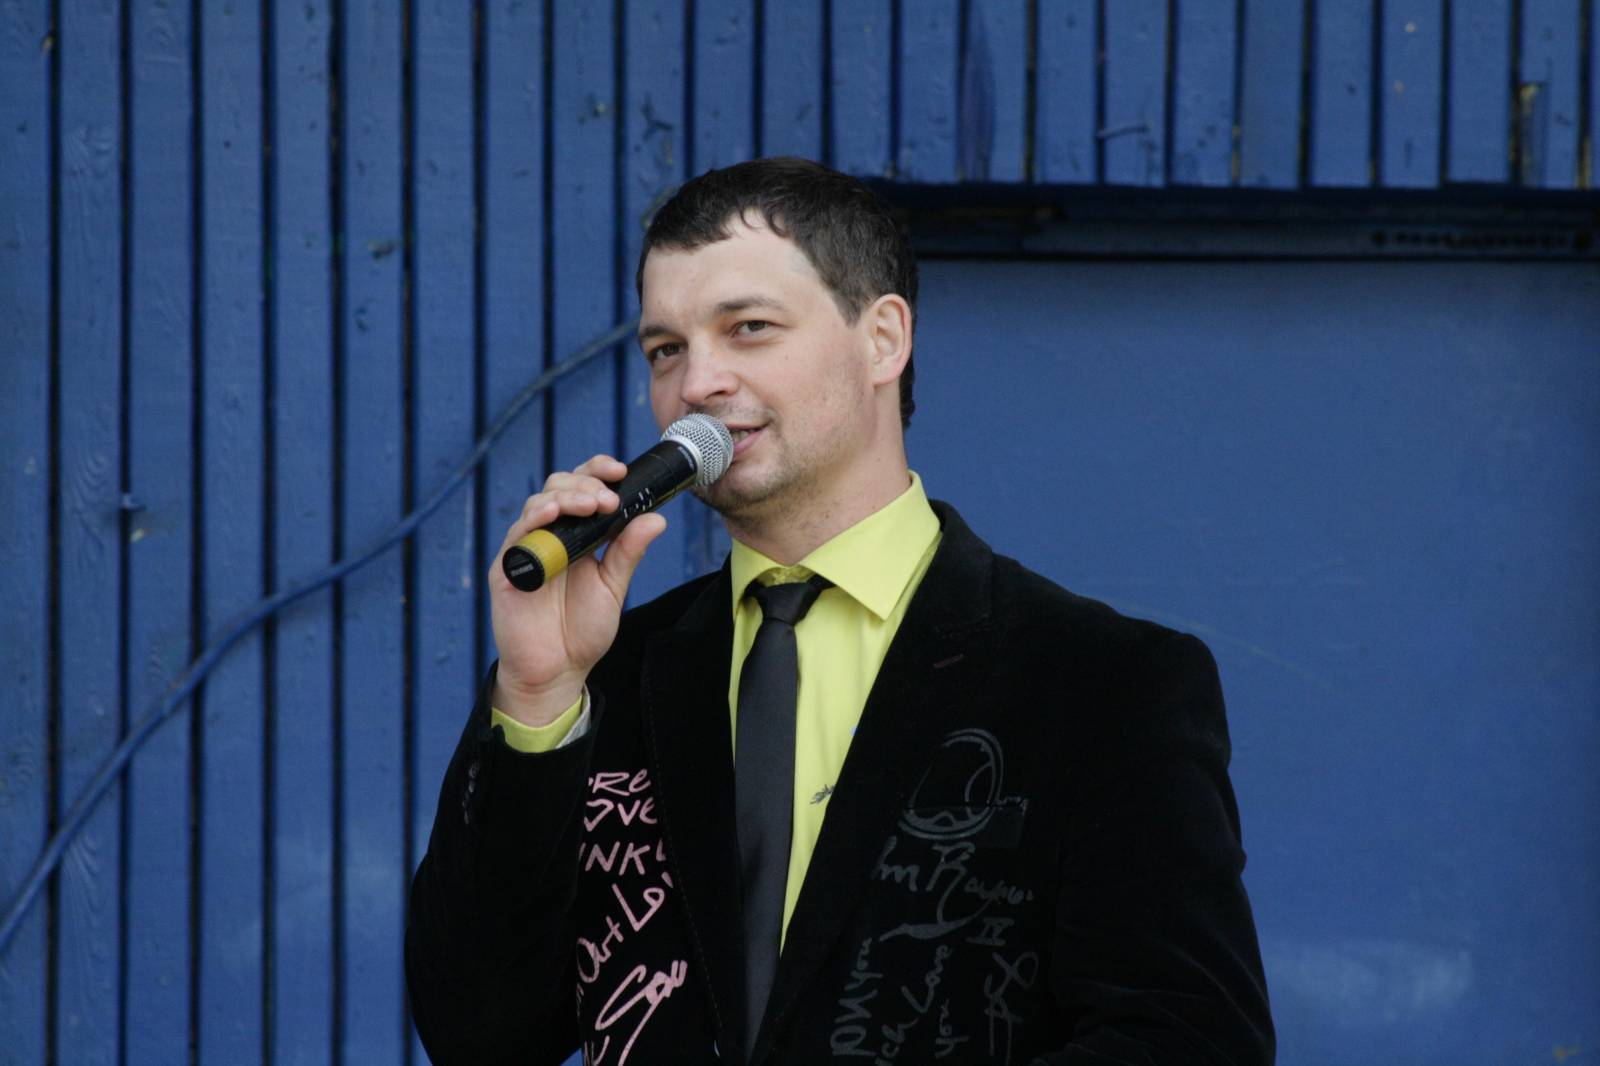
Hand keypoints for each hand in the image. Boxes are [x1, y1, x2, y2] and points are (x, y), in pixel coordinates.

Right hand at [488, 455, 667, 726]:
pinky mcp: (509, 567)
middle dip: (586, 483)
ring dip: (566, 496)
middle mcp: (551, 535)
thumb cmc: (582, 631)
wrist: (557, 671)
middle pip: (560, 486)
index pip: (584, 488)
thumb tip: (656, 517)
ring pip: (539, 502)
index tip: (621, 471)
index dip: (598, 472)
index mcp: (578, 535)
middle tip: (608, 498)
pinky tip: (554, 515)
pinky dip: (536, 519)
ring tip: (591, 505)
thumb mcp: (613, 586)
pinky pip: (518, 533)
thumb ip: (629, 551)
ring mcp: (528, 548)